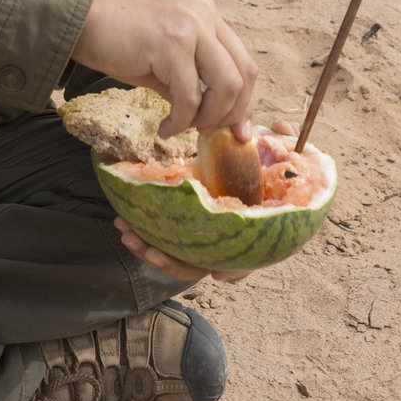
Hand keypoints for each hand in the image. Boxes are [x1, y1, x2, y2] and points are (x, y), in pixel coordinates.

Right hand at [72, 0, 256, 139]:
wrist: (75, 18)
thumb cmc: (114, 38)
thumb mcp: (163, 55)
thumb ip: (191, 79)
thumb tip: (214, 118)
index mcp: (206, 12)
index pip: (242, 61)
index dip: (244, 101)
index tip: (237, 131)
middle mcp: (205, 13)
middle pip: (244, 74)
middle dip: (231, 114)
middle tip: (206, 133)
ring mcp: (190, 25)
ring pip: (226, 86)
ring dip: (208, 118)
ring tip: (183, 127)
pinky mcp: (170, 43)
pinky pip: (190, 96)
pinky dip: (181, 120)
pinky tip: (164, 127)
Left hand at [112, 119, 296, 282]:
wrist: (243, 170)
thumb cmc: (257, 167)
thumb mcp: (272, 154)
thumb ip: (279, 141)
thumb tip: (277, 126)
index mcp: (244, 234)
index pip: (242, 262)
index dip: (233, 272)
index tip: (217, 274)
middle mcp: (219, 245)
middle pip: (195, 266)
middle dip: (171, 262)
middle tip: (152, 251)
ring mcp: (196, 243)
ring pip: (171, 259)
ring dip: (147, 249)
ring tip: (127, 232)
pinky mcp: (176, 232)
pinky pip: (157, 242)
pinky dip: (139, 236)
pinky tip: (122, 220)